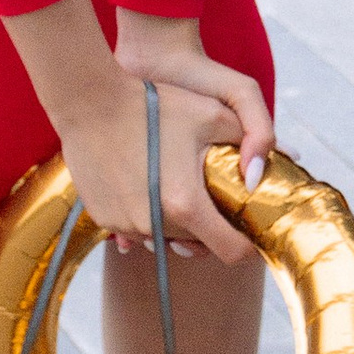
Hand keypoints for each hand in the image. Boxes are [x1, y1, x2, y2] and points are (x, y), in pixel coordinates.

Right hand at [113, 9, 270, 266]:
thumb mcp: (212, 114)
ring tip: (179, 183)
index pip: (232, 252)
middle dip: (212, 227)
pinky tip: (149, 180)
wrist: (90, 101)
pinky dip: (148, 213)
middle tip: (214, 196)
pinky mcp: (103, 219)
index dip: (247, 243)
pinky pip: (136, 228)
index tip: (250, 227)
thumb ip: (250, 141)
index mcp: (187, 204)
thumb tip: (262, 177)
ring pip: (166, 238)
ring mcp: (124, 226)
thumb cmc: (156, 103)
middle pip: (199, 246)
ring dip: (178, 221)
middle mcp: (155, 224)